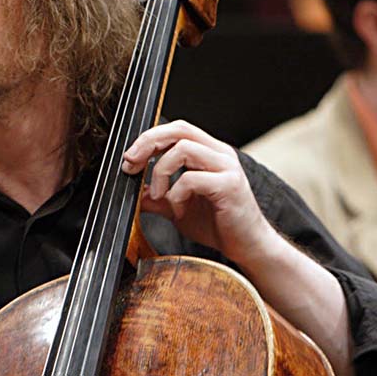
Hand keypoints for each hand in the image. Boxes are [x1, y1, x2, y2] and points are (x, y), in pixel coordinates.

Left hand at [121, 120, 277, 266]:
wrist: (246, 246)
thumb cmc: (217, 224)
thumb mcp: (177, 206)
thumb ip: (157, 196)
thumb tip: (133, 192)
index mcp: (208, 152)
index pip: (176, 129)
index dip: (149, 139)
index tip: (130, 160)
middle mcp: (219, 154)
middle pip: (179, 129)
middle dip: (148, 143)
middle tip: (131, 164)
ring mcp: (227, 167)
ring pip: (183, 149)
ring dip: (161, 172)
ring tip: (159, 196)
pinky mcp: (229, 185)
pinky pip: (191, 178)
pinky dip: (176, 194)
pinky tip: (178, 211)